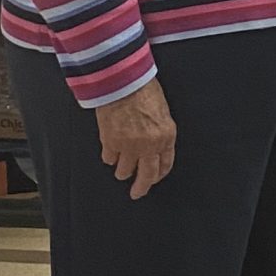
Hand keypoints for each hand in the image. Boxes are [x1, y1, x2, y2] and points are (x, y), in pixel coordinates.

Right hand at [97, 82, 176, 199]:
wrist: (123, 81)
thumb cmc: (144, 90)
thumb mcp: (162, 112)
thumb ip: (159, 132)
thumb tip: (154, 146)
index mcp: (166, 136)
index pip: (165, 165)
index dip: (158, 174)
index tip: (154, 179)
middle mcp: (150, 145)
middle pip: (146, 176)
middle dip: (141, 187)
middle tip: (137, 193)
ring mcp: (129, 146)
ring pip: (124, 171)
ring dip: (122, 170)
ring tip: (120, 165)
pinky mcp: (111, 143)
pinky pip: (109, 159)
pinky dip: (109, 157)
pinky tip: (110, 150)